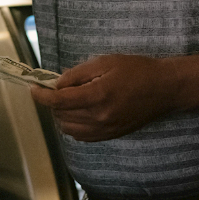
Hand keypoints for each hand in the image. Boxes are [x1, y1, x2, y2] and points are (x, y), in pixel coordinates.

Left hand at [28, 54, 179, 141]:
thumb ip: (77, 74)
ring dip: (61, 115)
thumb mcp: (105, 62)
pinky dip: (73, 126)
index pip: (58, 101)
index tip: (33, 88)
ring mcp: (105, 130)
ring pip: (69, 129)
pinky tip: (79, 113)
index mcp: (97, 96)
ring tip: (67, 100)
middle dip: (52, 102)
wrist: (165, 89)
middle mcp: (99, 118)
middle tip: (54, 88)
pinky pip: (82, 137)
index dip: (41, 95)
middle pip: (60, 115)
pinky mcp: (111, 135)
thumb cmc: (137, 70)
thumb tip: (57, 84)